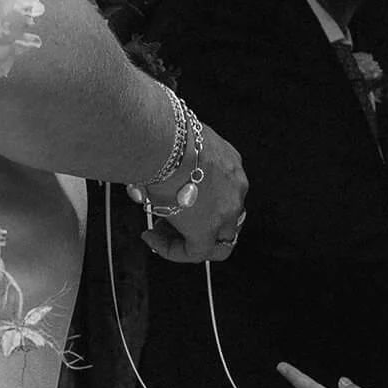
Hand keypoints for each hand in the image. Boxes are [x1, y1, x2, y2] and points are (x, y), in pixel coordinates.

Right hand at [142, 123, 247, 265]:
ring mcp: (226, 209)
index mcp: (230, 162)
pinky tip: (153, 239)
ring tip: (160, 232)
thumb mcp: (179, 145)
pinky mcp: (208, 229)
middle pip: (224, 217)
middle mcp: (234, 186)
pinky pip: (195, 252)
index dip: (202, 200)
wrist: (166, 141)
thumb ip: (174, 162)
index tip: (178, 198)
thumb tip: (154, 175)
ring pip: (216, 238)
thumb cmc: (167, 135)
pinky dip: (173, 250)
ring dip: (187, 238)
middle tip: (171, 221)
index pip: (224, 190)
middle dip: (198, 223)